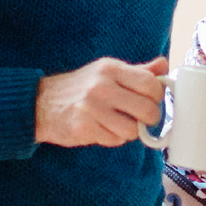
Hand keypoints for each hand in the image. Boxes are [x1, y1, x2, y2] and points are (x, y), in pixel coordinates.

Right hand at [34, 58, 167, 150]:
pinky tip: (101, 129)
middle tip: (141, 119)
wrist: (41, 103)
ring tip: (117, 124)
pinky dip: (112, 138)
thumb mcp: (106, 71)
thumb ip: (138, 71)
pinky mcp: (84, 128)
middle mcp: (101, 86)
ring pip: (132, 130)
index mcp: (110, 69)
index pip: (150, 84)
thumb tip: (164, 65)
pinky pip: (114, 140)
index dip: (157, 96)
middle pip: (147, 110)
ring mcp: (92, 108)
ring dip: (129, 132)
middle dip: (149, 119)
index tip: (151, 101)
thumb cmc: (79, 87)